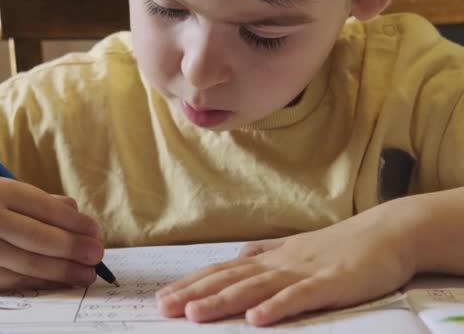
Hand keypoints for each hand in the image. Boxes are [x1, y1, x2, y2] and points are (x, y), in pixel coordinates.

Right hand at [0, 176, 102, 292]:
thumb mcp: (7, 195)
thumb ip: (44, 203)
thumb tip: (81, 218)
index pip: (44, 207)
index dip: (74, 221)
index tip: (94, 230)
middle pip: (40, 238)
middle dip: (74, 248)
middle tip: (98, 254)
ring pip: (32, 263)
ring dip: (66, 270)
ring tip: (88, 272)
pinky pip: (19, 280)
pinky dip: (46, 281)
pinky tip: (64, 280)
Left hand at [156, 201, 417, 325]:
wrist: (385, 232)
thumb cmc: (340, 244)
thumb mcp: (296, 248)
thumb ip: (266, 252)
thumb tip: (240, 255)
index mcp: (270, 257)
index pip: (223, 270)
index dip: (192, 283)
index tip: (164, 297)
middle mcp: (279, 263)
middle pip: (230, 278)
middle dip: (195, 293)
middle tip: (164, 307)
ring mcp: (303, 271)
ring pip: (256, 286)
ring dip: (224, 300)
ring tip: (195, 314)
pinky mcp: (330, 283)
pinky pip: (300, 296)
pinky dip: (276, 306)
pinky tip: (256, 318)